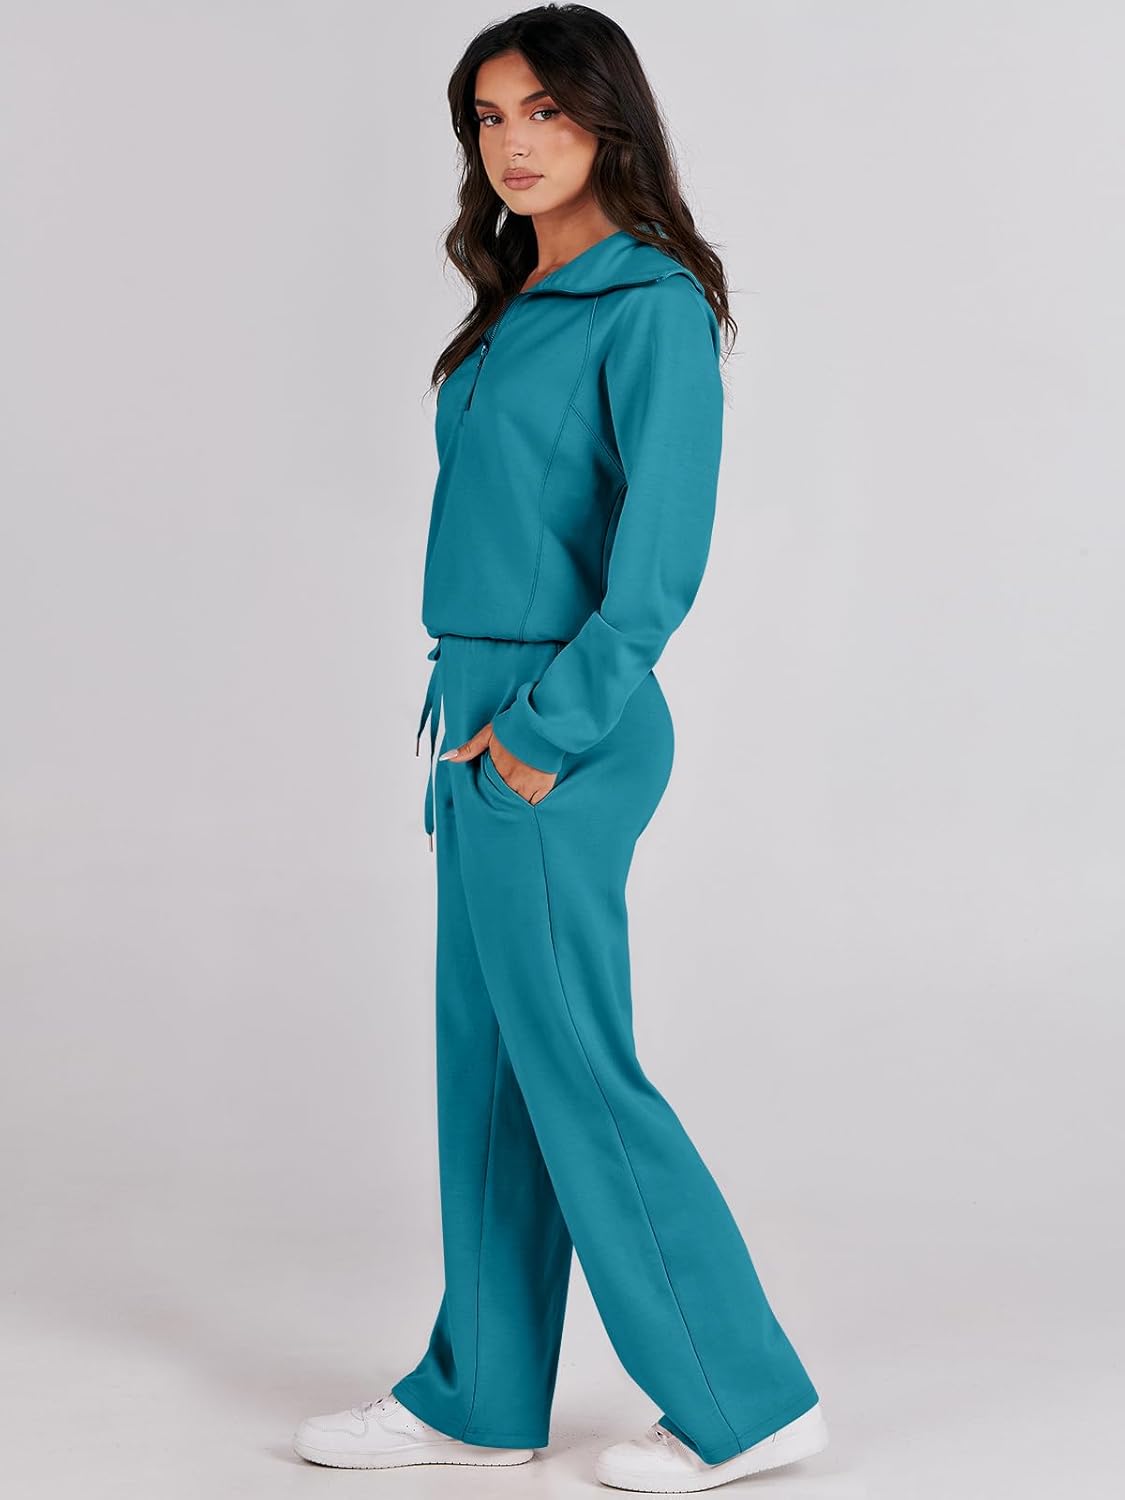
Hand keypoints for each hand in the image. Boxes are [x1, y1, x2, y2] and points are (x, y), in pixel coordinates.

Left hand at [439, 723, 557, 804]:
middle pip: (502, 802)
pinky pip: (535, 805)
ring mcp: (528, 786)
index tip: (482, 806)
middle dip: (500, 807)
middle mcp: (511, 781)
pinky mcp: (543, 787)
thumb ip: (469, 749)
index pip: (487, 792)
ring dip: (514, 808)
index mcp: (497, 771)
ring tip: (511, 816)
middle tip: (496, 815)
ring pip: (518, 806)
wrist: (540, 724)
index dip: (486, 799)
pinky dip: (530, 807)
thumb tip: (447, 758)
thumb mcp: (488, 734)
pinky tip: (527, 811)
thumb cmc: (516, 726)